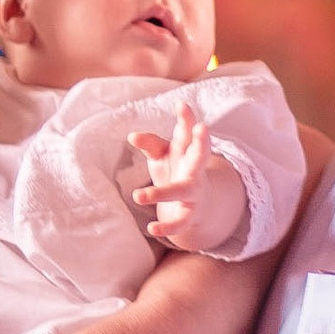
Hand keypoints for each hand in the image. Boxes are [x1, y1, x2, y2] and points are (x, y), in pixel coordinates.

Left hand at [130, 106, 245, 253]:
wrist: (199, 207)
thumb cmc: (176, 171)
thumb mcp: (163, 155)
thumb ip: (150, 144)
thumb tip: (132, 136)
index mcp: (186, 151)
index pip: (186, 132)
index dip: (185, 119)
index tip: (181, 104)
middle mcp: (194, 170)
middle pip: (201, 155)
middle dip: (202, 142)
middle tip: (202, 128)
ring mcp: (194, 192)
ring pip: (182, 191)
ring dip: (161, 193)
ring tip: (138, 196)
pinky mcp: (190, 214)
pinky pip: (180, 222)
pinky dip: (166, 226)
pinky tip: (151, 229)